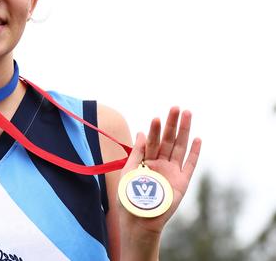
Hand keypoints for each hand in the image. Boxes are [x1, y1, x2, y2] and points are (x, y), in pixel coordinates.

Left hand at [119, 107, 201, 234]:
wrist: (139, 219)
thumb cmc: (129, 197)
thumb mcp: (128, 171)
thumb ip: (137, 153)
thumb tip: (141, 133)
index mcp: (146, 160)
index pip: (153, 140)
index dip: (155, 129)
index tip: (157, 117)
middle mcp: (160, 163)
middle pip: (168, 140)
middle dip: (172, 123)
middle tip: (176, 107)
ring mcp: (172, 171)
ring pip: (179, 147)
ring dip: (184, 131)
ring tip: (187, 114)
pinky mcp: (182, 182)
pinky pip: (190, 165)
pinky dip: (194, 152)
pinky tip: (197, 138)